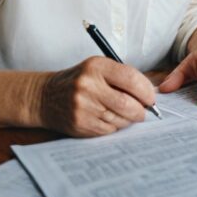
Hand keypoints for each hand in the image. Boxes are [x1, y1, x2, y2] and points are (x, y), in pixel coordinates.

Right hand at [40, 56, 156, 136]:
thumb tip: (150, 93)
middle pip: (127, 103)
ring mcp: (83, 107)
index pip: (130, 78)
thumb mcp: (97, 68)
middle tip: (144, 111)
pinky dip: (114, 126)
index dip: (146, 90)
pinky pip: (108, 130)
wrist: (45, 97)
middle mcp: (88, 86)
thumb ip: (122, 77)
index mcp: (96, 67)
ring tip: (125, 114)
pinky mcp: (80, 124)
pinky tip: (109, 119)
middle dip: (141, 110)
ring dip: (128, 120)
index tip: (151, 97)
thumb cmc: (79, 81)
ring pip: (119, 119)